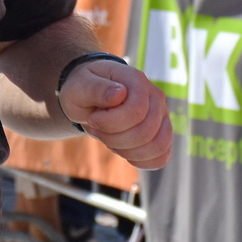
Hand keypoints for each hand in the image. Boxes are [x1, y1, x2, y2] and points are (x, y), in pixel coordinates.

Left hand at [57, 59, 172, 168]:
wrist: (91, 98)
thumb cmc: (85, 90)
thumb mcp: (79, 86)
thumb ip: (97, 89)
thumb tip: (120, 94)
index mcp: (137, 80)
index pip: (136, 111)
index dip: (110, 122)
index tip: (92, 118)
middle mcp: (155, 96)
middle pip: (146, 132)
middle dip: (114, 139)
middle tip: (97, 130)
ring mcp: (162, 116)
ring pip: (158, 146)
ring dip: (127, 151)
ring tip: (109, 140)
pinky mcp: (162, 133)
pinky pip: (162, 157)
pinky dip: (141, 161)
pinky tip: (123, 151)